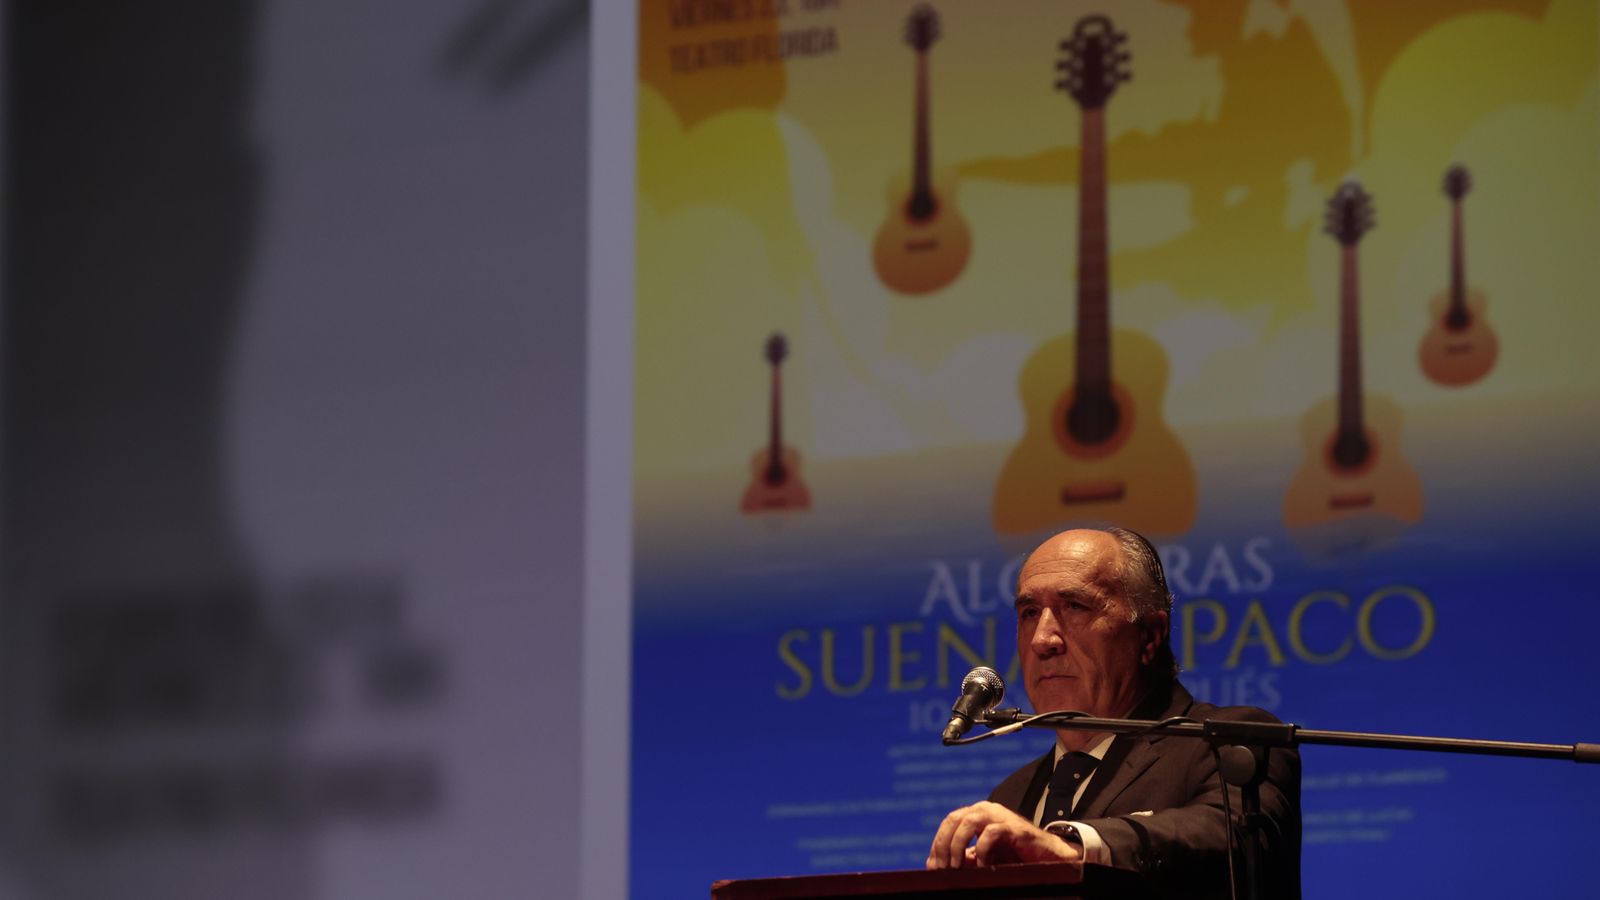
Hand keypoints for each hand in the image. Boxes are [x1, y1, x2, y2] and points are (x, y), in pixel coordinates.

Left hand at [925, 801, 1081, 869]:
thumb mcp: (983, 857)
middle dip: (943, 844)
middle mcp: (987, 810)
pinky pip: (992, 833)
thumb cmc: (1015, 857)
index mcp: (977, 814)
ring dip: (958, 845)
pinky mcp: (1016, 828)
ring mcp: (1001, 816)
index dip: (938, 843)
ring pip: (969, 822)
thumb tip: (933, 864)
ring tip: (956, 866)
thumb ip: (962, 857)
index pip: (949, 822)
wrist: (1049, 858)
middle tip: (942, 867)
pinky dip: (983, 851)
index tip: (934, 866)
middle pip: (954, 819)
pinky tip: (984, 866)